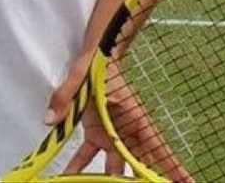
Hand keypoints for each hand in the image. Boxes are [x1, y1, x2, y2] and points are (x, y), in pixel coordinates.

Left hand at [59, 63, 193, 182]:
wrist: (94, 54)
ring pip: (115, 167)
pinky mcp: (95, 134)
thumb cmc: (98, 64)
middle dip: (146, 179)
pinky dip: (79, 169)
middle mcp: (125, 131)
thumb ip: (66, 98)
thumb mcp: (82, 77)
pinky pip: (88, 156)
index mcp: (134, 118)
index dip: (174, 167)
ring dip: (110, 181)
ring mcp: (110, 135)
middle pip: (139, 163)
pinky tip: (68, 178)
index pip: (158, 147)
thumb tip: (51, 121)